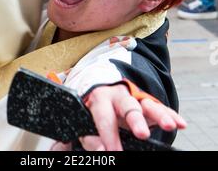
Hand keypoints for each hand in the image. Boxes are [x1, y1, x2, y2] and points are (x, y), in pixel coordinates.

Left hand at [51, 83, 186, 151]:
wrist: (103, 86)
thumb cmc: (92, 108)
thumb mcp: (81, 118)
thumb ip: (73, 135)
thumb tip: (58, 151)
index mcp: (97, 99)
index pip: (99, 117)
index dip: (102, 136)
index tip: (105, 152)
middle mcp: (117, 96)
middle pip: (124, 106)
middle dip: (132, 121)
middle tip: (140, 134)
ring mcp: (133, 99)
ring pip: (145, 104)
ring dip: (157, 115)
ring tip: (168, 126)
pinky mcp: (146, 103)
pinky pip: (160, 108)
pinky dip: (170, 114)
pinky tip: (180, 123)